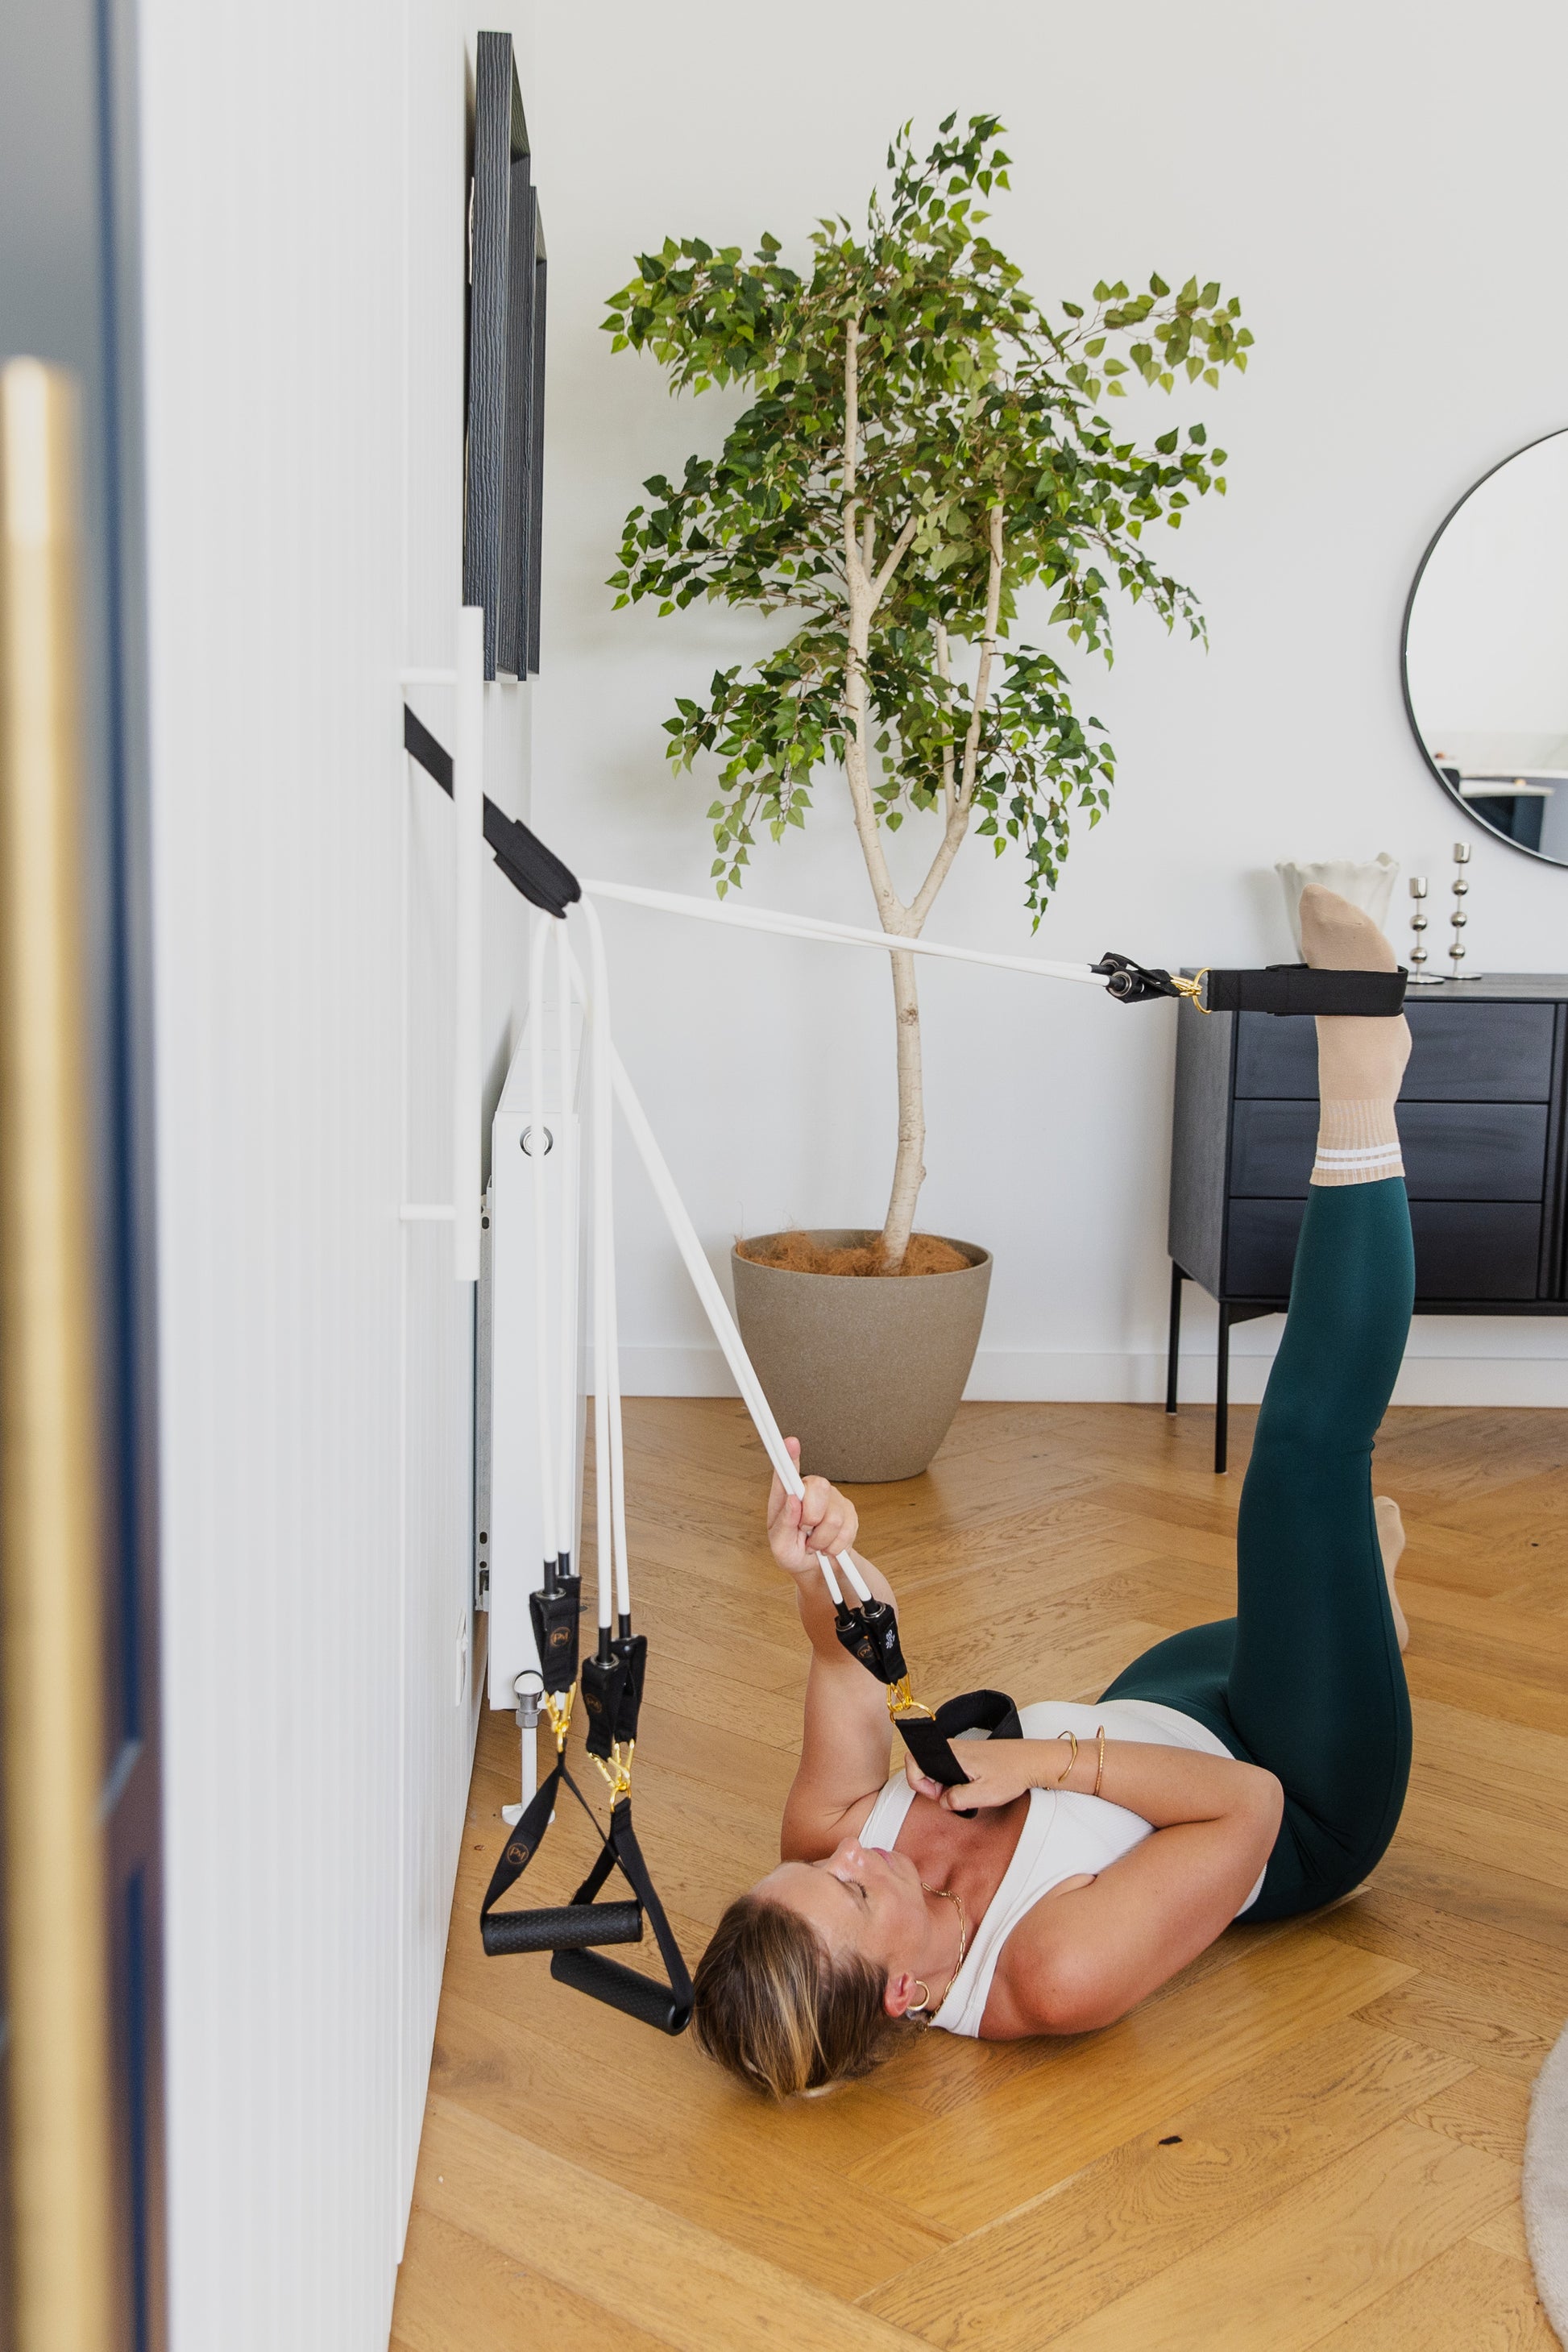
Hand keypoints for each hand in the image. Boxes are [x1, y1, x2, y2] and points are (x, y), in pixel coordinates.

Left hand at [767, 1438, 858, 1574]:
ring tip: (814, 1544)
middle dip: (811, 1518)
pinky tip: (828, 1545)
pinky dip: (836, 1545)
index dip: (790, 1456)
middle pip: (817, 1487)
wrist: (819, 1570)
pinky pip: (848, 1528)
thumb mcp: (780, 1547)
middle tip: (805, 1533)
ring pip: (834, 1515)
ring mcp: (831, 1498)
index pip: (787, 1471)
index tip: (791, 1442)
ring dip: (823, 1540)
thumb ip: (783, 1524)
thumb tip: (792, 1500)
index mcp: (786, 1496)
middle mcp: (809, 1491)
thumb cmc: (793, 1553)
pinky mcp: (849, 1511)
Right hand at [905, 1740, 1041, 1810]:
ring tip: (963, 1793)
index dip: (919, 1784)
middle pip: (923, 1765)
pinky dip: (954, 1779)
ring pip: (936, 1766)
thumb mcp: (985, 1794)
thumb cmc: (1012, 1772)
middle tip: (950, 1797)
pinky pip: (949, 1766)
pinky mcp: (967, 1754)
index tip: (937, 1795)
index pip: (914, 1762)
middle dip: (931, 1786)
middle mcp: (952, 1747)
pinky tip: (969, 1787)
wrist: (1030, 1761)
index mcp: (952, 1753)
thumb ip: (958, 1799)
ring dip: (943, 1784)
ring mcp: (959, 1749)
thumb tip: (943, 1801)